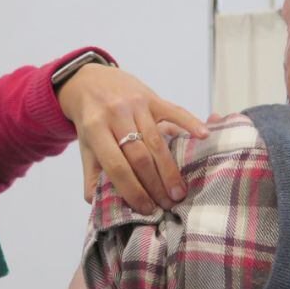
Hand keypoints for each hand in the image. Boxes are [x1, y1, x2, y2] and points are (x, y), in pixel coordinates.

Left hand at [57, 64, 208, 212]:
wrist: (89, 81)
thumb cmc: (91, 120)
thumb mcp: (85, 147)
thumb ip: (92, 175)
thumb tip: (99, 205)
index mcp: (95, 129)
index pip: (116, 166)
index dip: (132, 190)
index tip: (146, 208)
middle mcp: (115, 114)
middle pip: (140, 156)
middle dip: (155, 184)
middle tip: (167, 204)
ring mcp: (135, 103)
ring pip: (156, 140)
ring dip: (169, 169)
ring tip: (178, 191)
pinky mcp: (151, 96)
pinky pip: (174, 110)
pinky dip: (190, 123)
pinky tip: (203, 137)